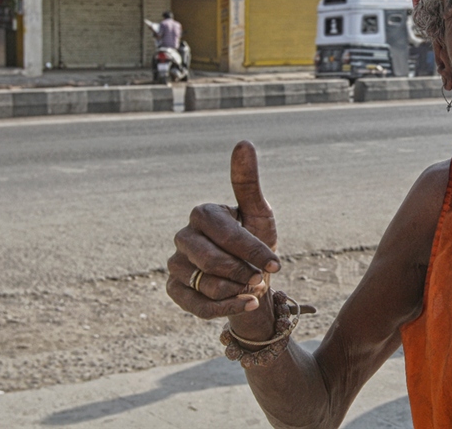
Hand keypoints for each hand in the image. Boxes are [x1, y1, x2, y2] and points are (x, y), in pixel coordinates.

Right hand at [166, 140, 280, 339]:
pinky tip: (247, 303)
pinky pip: (197, 305)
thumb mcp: (259, 214)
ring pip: (206, 284)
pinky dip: (227, 308)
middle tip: (260, 277)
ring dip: (237, 290)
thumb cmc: (256, 243)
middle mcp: (183, 237)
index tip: (276, 264)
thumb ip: (248, 182)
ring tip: (251, 287)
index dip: (253, 250)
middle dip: (244, 272)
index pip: (225, 232)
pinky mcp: (175, 290)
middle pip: (212, 261)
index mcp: (202, 213)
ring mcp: (175, 264)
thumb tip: (243, 142)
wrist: (252, 281)